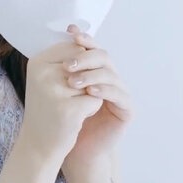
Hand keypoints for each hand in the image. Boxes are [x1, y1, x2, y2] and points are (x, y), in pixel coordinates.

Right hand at [15, 39, 103, 166]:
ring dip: (87, 95)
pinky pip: (96, 99)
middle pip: (85, 65)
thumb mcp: (48, 79)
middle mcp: (43, 74)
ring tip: (69, 107)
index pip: (74, 48)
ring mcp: (54, 92)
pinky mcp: (69, 109)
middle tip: (64, 99)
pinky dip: (91, 109)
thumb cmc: (47, 109)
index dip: (78, 66)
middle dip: (84, 82)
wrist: (38, 144)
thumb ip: (66, 59)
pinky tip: (75, 118)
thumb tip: (88, 46)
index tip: (63, 84)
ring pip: (92, 82)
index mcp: (36, 62)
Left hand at [60, 25, 133, 177]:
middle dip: (85, 57)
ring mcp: (120, 92)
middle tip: (66, 65)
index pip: (92, 47)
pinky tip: (90, 92)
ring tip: (72, 81)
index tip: (69, 34)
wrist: (75, 149)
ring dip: (91, 75)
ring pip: (110, 74)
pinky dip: (104, 90)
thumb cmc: (65, 119)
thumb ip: (61, 66)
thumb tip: (56, 38)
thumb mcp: (59, 89)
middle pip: (103, 56)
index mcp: (95, 70)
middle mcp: (110, 78)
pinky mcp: (126, 109)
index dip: (83, 39)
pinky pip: (119, 94)